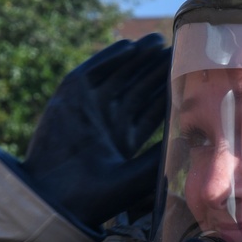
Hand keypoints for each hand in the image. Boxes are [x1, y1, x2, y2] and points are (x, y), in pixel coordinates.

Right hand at [21, 34, 169, 227]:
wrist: (54, 200)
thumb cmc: (96, 198)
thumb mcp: (136, 177)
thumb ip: (158, 157)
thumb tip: (187, 137)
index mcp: (123, 140)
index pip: (150, 109)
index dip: (168, 90)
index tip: (187, 75)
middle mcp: (106, 122)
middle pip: (136, 88)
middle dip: (155, 69)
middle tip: (176, 49)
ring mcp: (86, 108)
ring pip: (117, 76)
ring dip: (136, 59)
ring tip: (157, 42)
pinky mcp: (68, 98)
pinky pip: (91, 72)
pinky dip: (108, 58)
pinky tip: (129, 47)